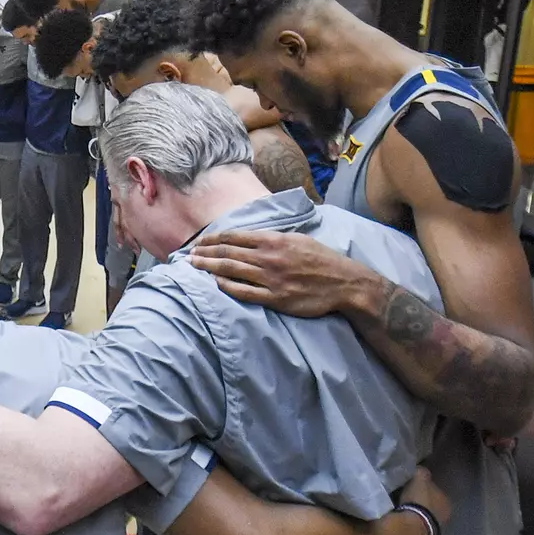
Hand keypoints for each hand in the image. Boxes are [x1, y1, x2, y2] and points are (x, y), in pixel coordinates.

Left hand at [189, 230, 362, 317]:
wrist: (344, 283)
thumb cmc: (321, 259)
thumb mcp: (298, 239)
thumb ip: (274, 237)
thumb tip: (252, 236)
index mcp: (274, 240)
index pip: (235, 237)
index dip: (213, 239)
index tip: (200, 241)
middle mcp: (269, 257)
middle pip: (228, 253)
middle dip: (206, 254)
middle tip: (189, 255)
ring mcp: (271, 278)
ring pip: (233, 271)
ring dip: (211, 268)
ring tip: (195, 266)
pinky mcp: (276, 298)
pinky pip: (245, 292)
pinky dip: (228, 287)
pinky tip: (216, 284)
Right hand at [397, 465, 450, 528]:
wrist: (413, 528)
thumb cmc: (419, 501)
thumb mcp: (419, 479)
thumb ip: (422, 472)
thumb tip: (420, 469)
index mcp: (447, 501)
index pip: (436, 491)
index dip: (424, 488)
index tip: (413, 487)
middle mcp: (447, 516)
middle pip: (432, 505)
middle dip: (422, 502)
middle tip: (408, 498)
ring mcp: (437, 530)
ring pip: (426, 517)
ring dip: (418, 514)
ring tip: (405, 510)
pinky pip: (420, 527)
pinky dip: (414, 524)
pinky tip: (405, 521)